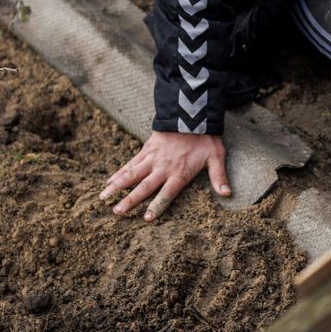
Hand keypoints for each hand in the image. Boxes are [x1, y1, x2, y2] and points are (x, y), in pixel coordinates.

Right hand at [98, 130, 230, 221]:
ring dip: (117, 187)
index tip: (146, 218)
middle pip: (144, 186)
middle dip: (130, 200)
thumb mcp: (216, 156)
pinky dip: (118, 173)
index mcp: (179, 173)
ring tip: (103, 198)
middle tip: (116, 212)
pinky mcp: (146, 149)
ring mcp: (152, 158)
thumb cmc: (205, 137)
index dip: (156, 206)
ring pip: (131, 174)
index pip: (166, 194)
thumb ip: (219, 176)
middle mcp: (162, 167)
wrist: (191, 113)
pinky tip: (108, 182)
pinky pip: (130, 163)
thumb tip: (227, 194)